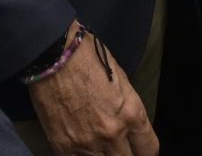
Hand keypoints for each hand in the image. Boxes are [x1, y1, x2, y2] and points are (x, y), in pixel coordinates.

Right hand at [28, 26, 157, 155]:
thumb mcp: (120, 81)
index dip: (145, 153)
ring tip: (99, 148)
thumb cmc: (88, 59)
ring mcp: (87, 143)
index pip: (149, 149)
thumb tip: (128, 126)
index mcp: (131, 114)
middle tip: (119, 149)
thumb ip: (127, 108)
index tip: (139, 150)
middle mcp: (112, 133)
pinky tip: (82, 149)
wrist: (52, 55)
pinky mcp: (63, 147)